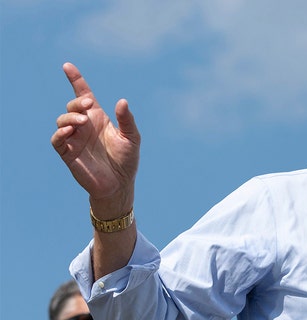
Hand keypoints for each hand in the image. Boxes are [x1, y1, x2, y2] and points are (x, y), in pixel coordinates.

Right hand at [51, 62, 139, 216]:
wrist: (120, 185)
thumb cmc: (127, 160)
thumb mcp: (132, 138)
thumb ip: (127, 120)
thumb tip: (122, 101)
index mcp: (98, 118)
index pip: (84, 94)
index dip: (76, 80)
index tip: (67, 66)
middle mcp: (84, 126)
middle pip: (73, 106)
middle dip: (78, 101)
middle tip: (89, 104)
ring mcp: (75, 139)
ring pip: (62, 120)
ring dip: (70, 117)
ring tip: (83, 122)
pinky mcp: (68, 153)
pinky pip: (57, 140)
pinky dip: (60, 133)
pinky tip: (70, 132)